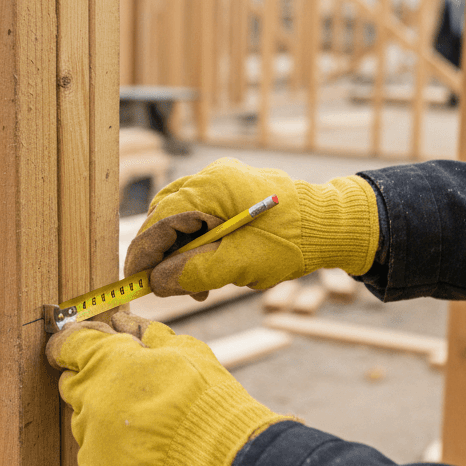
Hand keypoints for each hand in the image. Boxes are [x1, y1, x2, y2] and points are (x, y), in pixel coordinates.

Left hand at [46, 309, 294, 465]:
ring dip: (108, 427)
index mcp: (103, 361)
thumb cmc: (204, 396)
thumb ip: (145, 332)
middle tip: (132, 397)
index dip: (72, 346)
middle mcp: (87, 399)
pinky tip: (146, 463)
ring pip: (88, 429)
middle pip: (74, 388)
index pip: (67, 345)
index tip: (79, 350)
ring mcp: (88, 441)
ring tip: (148, 434)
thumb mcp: (182, 349)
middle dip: (95, 387)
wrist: (218, 455)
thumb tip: (121, 322)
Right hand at [124, 157, 378, 298]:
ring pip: (182, 218)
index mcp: (212, 186)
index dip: (143, 253)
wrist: (332, 225)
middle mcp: (212, 177)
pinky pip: (200, 216)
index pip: (160, 219)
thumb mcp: (239, 264)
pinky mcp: (232, 192)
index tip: (133, 281)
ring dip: (182, 252)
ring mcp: (222, 181)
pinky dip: (198, 243)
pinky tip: (213, 268)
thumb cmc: (290, 242)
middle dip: (164, 255)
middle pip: (166, 216)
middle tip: (170, 288)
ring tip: (199, 286)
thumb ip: (193, 273)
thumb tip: (156, 283)